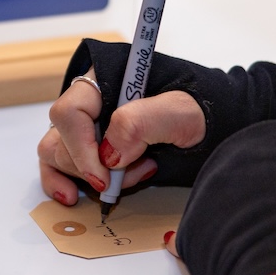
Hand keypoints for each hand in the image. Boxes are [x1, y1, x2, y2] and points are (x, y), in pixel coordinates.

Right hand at [38, 69, 205, 204]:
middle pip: (62, 137)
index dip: (81, 147)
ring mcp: (88, 126)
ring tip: (128, 181)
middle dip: (93, 166)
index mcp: (106, 79)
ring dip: (84, 176)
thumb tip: (108, 154)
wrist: (219, 126)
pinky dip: (59, 182)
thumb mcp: (183, 111)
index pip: (70, 112)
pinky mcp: (90, 149)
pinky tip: (72, 196)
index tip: (105, 175)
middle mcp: (91, 101)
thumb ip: (143, 123)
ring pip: (56, 152)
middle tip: (134, 174)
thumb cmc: (205, 110)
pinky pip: (57, 164)